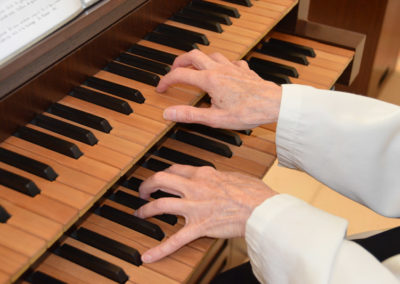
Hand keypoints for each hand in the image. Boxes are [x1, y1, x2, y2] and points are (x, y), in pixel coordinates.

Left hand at [134, 164, 276, 262]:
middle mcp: (195, 187)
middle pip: (162, 180)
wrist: (262, 208)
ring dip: (146, 209)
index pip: (176, 169)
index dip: (164, 172)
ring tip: (140, 213)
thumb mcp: (234, 176)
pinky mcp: (200, 227)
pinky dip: (160, 249)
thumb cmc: (254, 192)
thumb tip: (217, 179)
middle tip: (143, 191)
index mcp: (204, 174)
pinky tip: (147, 256)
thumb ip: (219, 177)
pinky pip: (176, 240)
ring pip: (161, 205)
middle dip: (148, 184)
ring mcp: (195, 207)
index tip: (161, 177)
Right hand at [157, 49, 281, 129]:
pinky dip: (221, 64)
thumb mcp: (214, 118)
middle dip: (179, 62)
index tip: (160, 87)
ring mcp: (232, 67)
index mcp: (209, 80)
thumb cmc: (248, 112)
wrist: (273, 104)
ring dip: (199, 60)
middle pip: (193, 56)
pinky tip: (223, 71)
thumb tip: (169, 113)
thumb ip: (190, 115)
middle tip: (173, 70)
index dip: (166, 81)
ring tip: (194, 68)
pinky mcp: (243, 70)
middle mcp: (219, 69)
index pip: (180, 75)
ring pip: (210, 55)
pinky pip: (229, 61)